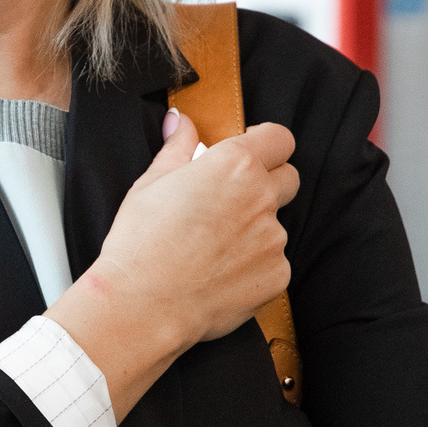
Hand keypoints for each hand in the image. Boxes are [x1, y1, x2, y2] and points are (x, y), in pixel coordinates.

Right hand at [45, 110, 298, 416]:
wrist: (143, 305)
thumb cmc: (140, 243)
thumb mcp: (150, 183)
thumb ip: (178, 147)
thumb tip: (181, 121)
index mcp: (235, 165)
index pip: (280, 138)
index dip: (266, 143)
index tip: (249, 151)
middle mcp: (262, 198)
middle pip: (287, 178)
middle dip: (265, 182)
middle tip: (228, 199)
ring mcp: (274, 239)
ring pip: (274, 225)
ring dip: (253, 229)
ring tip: (211, 247)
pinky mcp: (277, 276)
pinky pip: (272, 262)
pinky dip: (252, 265)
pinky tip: (218, 273)